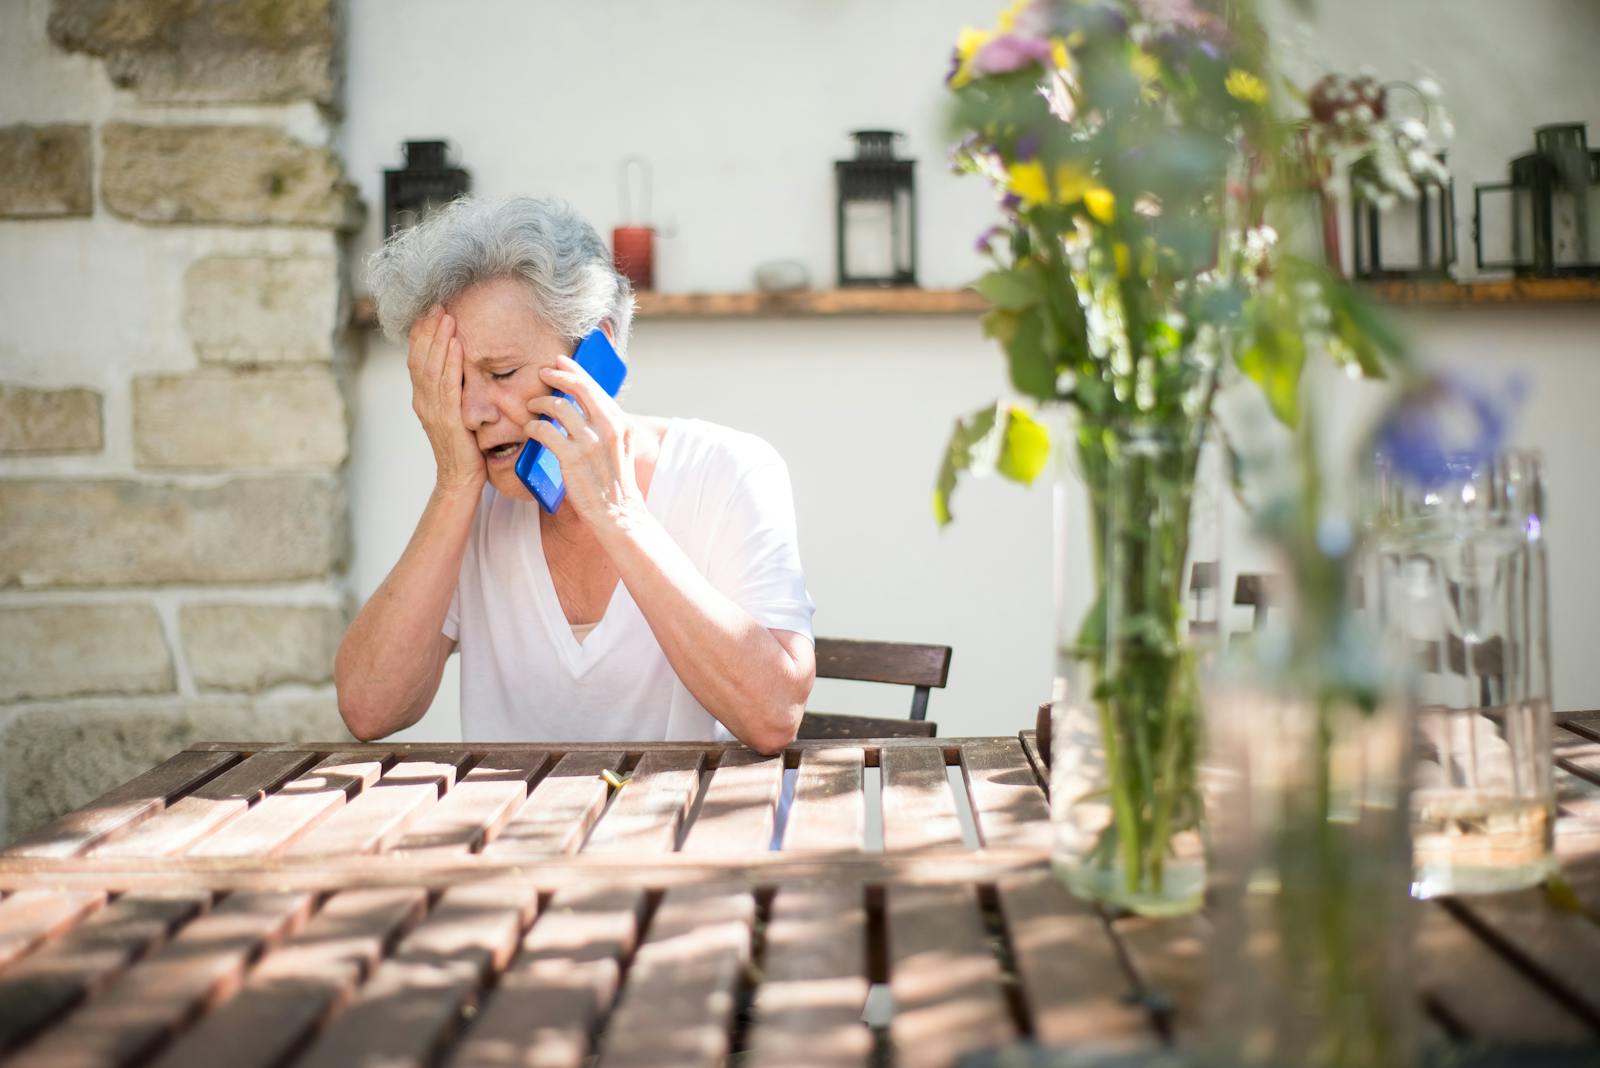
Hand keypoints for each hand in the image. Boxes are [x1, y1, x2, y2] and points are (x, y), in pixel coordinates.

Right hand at [407, 307, 483, 494]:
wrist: (460, 479)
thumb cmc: (463, 447)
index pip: (417, 359)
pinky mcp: (447, 420)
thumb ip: (453, 391)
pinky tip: (456, 344)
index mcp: (422, 399)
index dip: (421, 334)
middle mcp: (422, 401)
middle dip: (428, 329)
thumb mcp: (454, 413)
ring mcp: (432, 410)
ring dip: (439, 339)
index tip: (429, 312)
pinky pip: (448, 385)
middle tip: (438, 304)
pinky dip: (451, 363)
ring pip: (431, 367)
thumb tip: (461, 366)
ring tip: (446, 316)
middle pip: (420, 358)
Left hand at [523, 354, 642, 527]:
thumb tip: (586, 410)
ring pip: (558, 406)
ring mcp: (591, 442)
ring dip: (539, 402)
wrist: (618, 514)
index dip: (575, 371)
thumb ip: (607, 428)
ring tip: (531, 407)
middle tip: (542, 372)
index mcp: (621, 423)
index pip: (595, 388)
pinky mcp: (572, 457)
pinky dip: (533, 426)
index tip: (560, 362)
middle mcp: (609, 427)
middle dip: (557, 376)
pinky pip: (544, 430)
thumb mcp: (620, 449)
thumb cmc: (615, 484)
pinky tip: (529, 429)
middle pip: (579, 388)